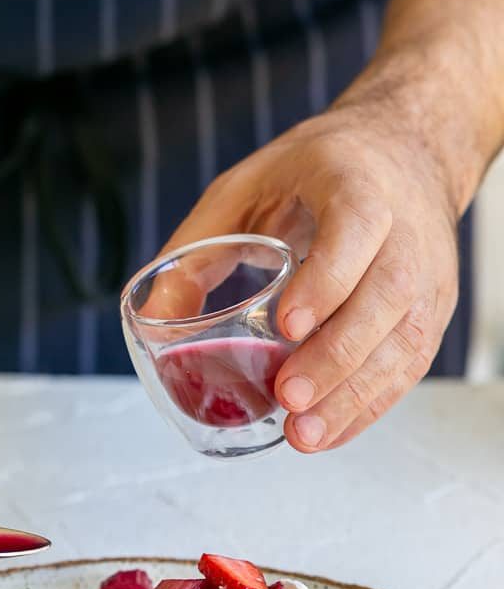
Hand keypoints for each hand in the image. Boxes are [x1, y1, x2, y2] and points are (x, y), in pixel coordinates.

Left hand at [156, 103, 459, 451]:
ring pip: (405, 340)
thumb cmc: (314, 173)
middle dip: (336, 355)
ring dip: (353, 396)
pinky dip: (369, 405)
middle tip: (287, 398)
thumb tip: (154, 316)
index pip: (356, 228)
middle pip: (385, 296)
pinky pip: (409, 366)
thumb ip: (198, 248)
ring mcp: (428, 273)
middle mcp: (405, 229)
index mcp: (357, 183)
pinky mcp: (433, 310)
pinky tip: (329, 432)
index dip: (327, 279)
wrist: (403, 153)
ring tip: (304, 435)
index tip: (287, 325)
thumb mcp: (244, 189)